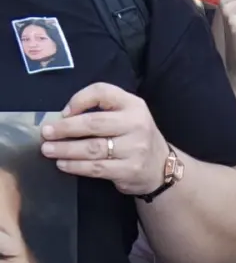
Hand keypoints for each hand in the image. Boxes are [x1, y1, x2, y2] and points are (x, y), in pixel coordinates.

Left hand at [41, 85, 168, 195]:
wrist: (162, 167)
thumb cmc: (134, 136)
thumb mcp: (126, 113)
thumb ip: (101, 108)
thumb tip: (64, 116)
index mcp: (133, 105)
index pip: (102, 92)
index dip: (79, 100)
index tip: (63, 112)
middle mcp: (136, 124)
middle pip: (94, 123)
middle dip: (65, 129)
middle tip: (46, 133)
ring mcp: (135, 149)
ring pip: (92, 148)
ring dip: (66, 150)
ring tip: (49, 150)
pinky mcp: (130, 170)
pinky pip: (97, 168)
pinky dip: (77, 166)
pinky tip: (64, 165)